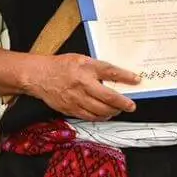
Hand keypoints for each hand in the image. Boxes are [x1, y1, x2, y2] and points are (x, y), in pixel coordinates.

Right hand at [23, 54, 138, 121]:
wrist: (39, 76)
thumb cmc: (60, 66)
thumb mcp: (81, 59)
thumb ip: (97, 67)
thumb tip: (115, 76)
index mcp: (85, 68)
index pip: (110, 72)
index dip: (125, 77)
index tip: (137, 80)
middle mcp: (82, 84)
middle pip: (108, 97)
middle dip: (123, 103)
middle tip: (130, 105)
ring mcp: (76, 99)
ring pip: (100, 110)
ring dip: (112, 112)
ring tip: (118, 109)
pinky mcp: (71, 109)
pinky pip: (90, 117)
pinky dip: (100, 117)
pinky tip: (105, 114)